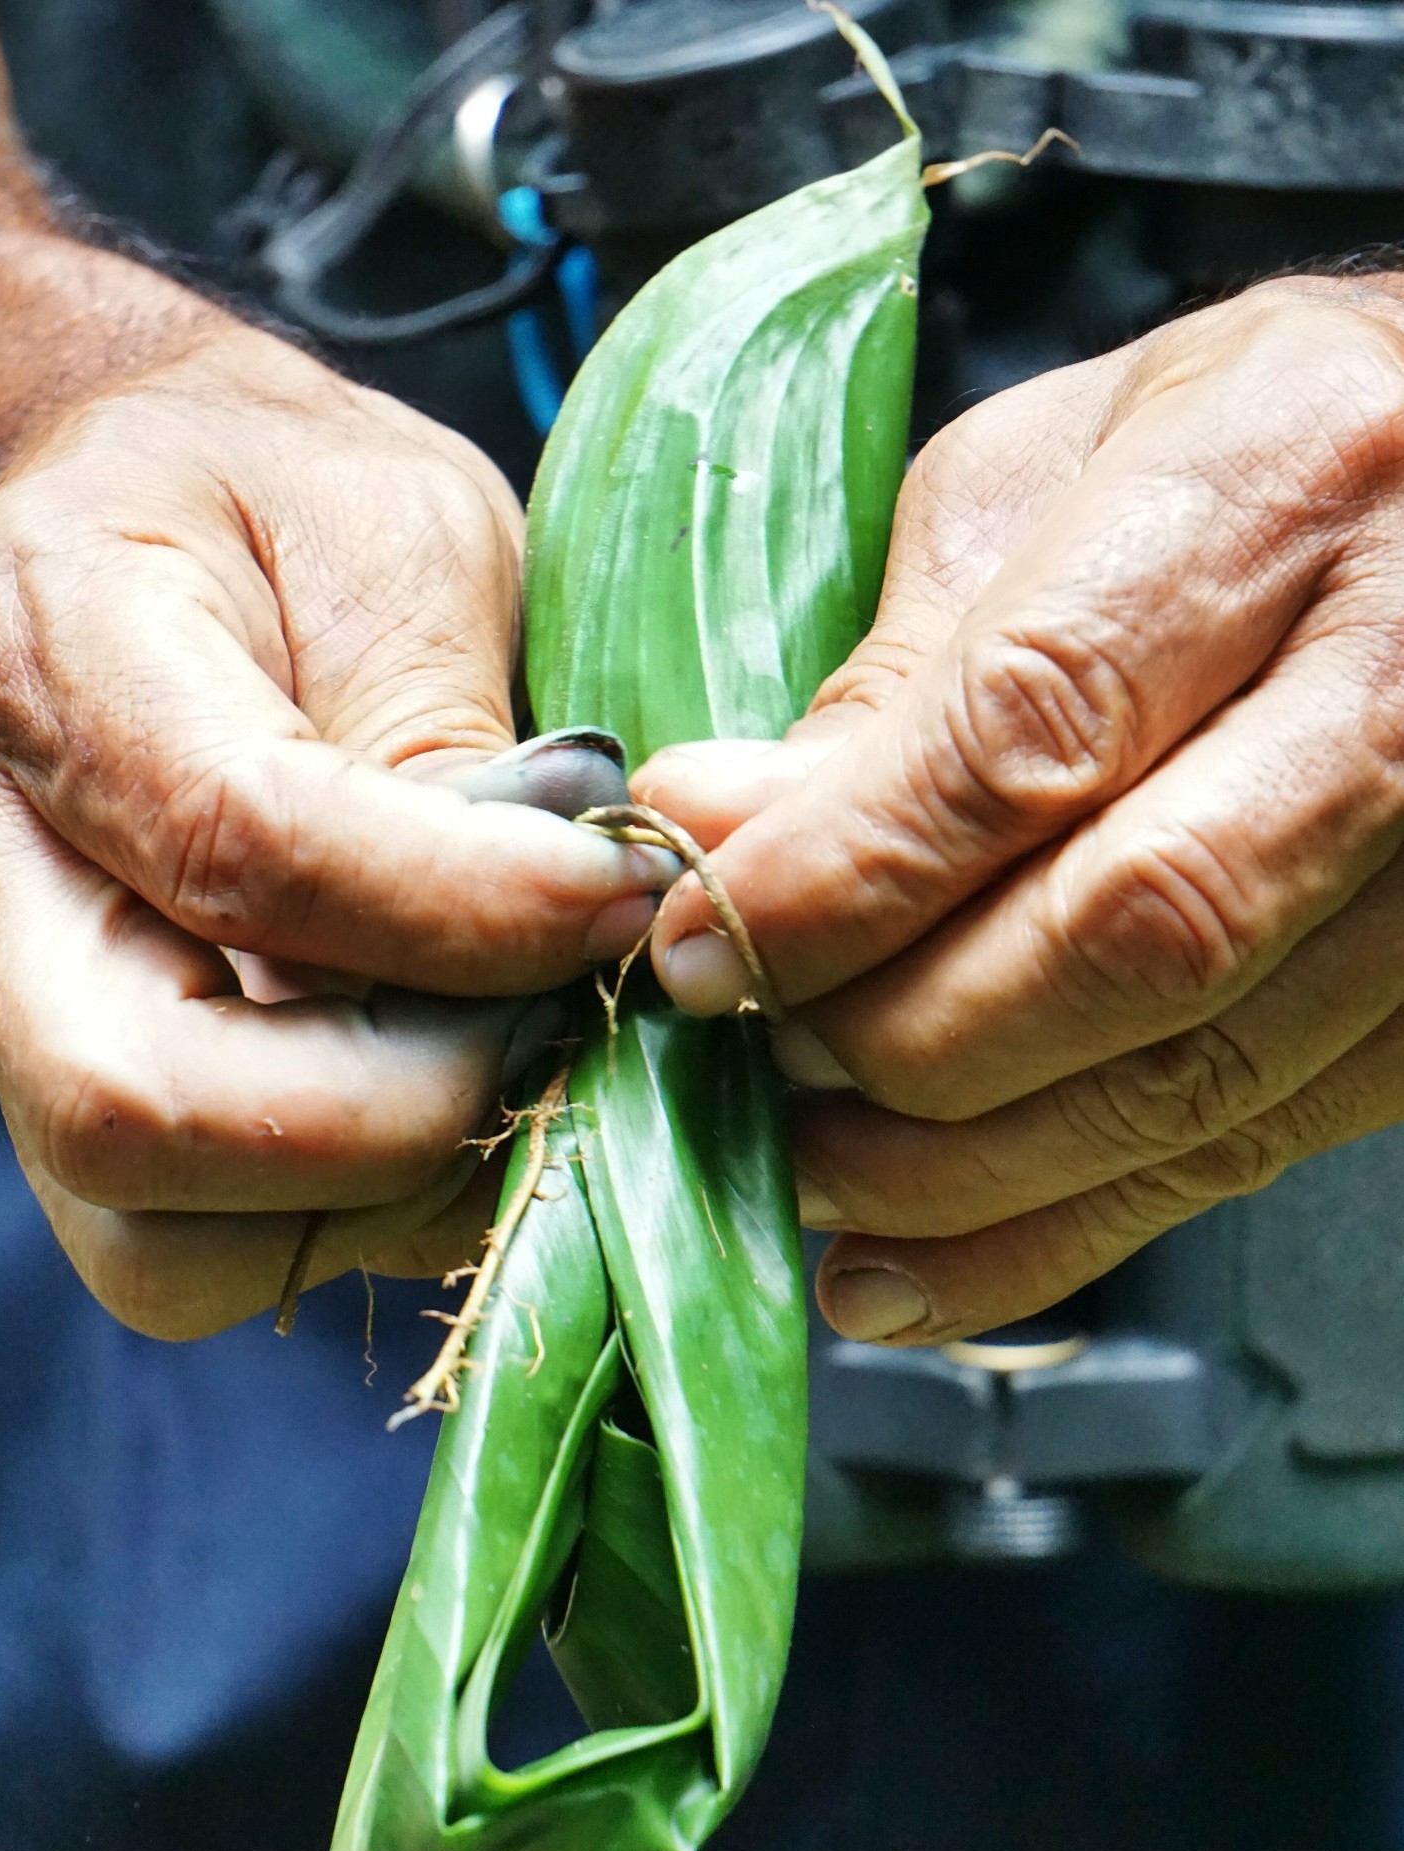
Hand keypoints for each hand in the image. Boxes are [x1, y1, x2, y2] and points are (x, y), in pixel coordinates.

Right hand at [0, 305, 668, 1337]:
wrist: (124, 514)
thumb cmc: (273, 498)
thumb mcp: (398, 533)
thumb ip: (441, 729)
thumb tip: (541, 927)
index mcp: (41, 652)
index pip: (240, 849)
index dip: (458, 915)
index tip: (616, 904)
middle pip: (137, 1105)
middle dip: (401, 1115)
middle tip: (559, 1026)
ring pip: (150, 1232)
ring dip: (373, 1197)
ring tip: (506, 1072)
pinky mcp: (52, 1081)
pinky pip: (188, 1244)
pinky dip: (345, 1218)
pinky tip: (441, 1102)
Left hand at [634, 275, 1403, 1344]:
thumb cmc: (1236, 459)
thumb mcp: (1046, 483)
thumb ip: (897, 674)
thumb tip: (717, 832)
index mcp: (1283, 484)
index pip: (1035, 730)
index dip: (844, 874)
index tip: (697, 948)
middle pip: (1133, 935)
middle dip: (897, 1033)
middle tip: (752, 1052)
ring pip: (1193, 1077)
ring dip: (957, 1167)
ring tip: (807, 1170)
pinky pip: (1241, 1152)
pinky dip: (1052, 1233)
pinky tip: (911, 1260)